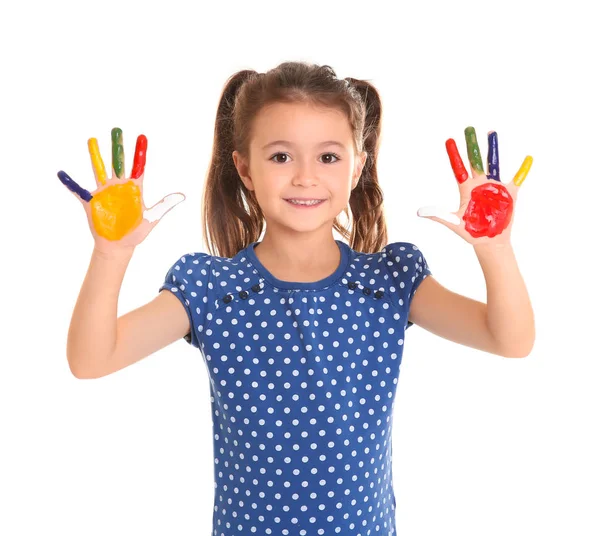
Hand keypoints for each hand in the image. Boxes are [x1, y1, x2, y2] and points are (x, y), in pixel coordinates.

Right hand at [57, 128, 184, 253]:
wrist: (119, 246)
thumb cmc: (136, 233)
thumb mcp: (152, 218)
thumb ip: (165, 205)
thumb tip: (183, 195)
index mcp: (134, 189)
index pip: (138, 166)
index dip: (140, 152)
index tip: (142, 136)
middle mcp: (119, 187)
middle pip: (118, 162)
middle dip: (117, 146)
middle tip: (116, 129)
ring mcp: (104, 193)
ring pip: (99, 169)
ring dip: (96, 155)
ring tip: (92, 140)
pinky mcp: (91, 202)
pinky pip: (78, 190)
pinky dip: (70, 183)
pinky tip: (62, 173)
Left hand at [417, 127, 531, 245]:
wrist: (489, 241)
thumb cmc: (470, 232)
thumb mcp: (453, 222)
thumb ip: (438, 215)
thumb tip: (418, 212)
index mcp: (466, 189)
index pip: (459, 168)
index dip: (454, 154)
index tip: (449, 140)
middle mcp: (480, 184)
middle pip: (475, 160)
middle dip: (472, 145)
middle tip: (468, 128)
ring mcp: (495, 187)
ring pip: (494, 163)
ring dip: (493, 148)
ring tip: (492, 132)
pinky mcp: (509, 193)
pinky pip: (518, 178)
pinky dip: (523, 169)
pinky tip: (528, 158)